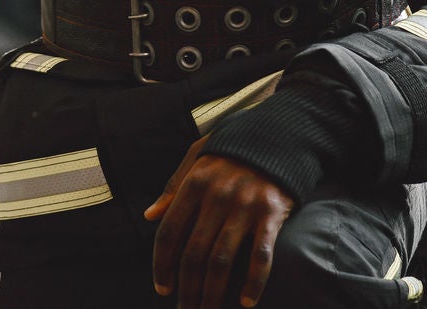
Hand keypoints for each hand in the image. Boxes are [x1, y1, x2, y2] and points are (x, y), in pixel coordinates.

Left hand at [145, 137, 295, 307]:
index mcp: (194, 183)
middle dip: (187, 288)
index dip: (162, 264)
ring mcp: (245, 206)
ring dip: (213, 293)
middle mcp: (217, 197)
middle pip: (194, 254)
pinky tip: (245, 302)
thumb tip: (149, 215)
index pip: (169, 232)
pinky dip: (253, 282)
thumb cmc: (231, 149)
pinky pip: (261, 255)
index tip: (162, 288)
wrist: (277, 135)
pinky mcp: (271, 214)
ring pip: (223, 260)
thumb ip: (172, 187)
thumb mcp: (196, 158)